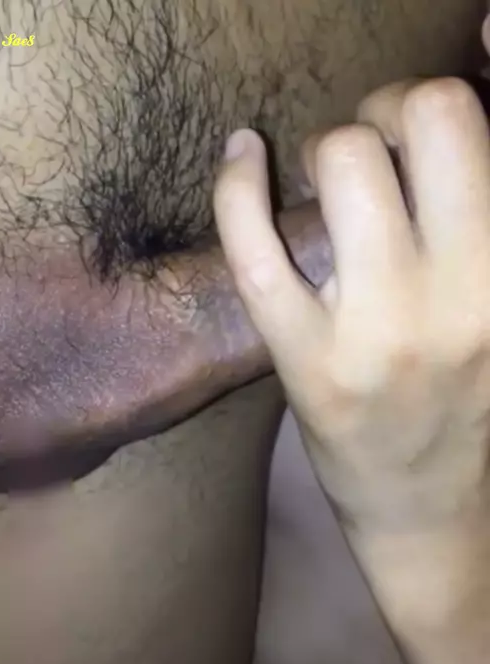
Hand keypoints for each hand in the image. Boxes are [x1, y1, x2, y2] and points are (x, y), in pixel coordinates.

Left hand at [214, 77, 489, 536]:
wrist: (429, 515)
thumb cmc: (465, 407)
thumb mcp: (489, 312)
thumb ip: (471, 236)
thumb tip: (420, 142)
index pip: (465, 121)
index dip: (422, 109)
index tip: (404, 139)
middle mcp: (458, 296)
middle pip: (416, 118)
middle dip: (380, 113)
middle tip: (366, 153)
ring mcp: (377, 331)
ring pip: (341, 162)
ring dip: (321, 151)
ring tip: (320, 186)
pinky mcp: (307, 365)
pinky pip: (255, 251)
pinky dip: (236, 187)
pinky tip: (240, 154)